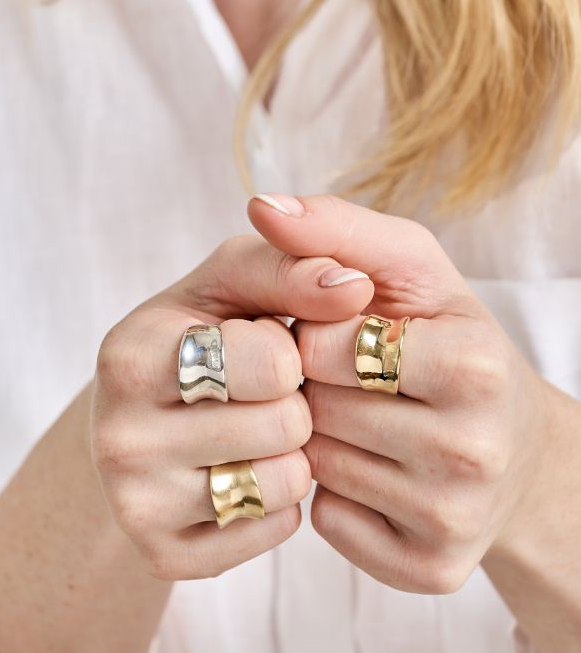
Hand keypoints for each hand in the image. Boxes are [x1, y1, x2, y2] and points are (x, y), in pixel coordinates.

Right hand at [91, 234, 373, 579]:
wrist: (143, 412)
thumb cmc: (199, 334)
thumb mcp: (232, 282)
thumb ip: (291, 268)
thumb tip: (354, 286)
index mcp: (131, 356)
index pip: (276, 361)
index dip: (287, 349)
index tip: (258, 345)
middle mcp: (119, 437)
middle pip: (286, 424)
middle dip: (293, 401)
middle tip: (257, 392)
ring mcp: (136, 504)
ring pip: (285, 482)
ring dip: (292, 450)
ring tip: (254, 427)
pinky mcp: (164, 554)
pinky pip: (276, 528)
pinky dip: (279, 498)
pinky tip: (246, 468)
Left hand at [248, 193, 553, 593]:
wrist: (512, 440)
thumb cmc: (446, 338)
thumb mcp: (407, 268)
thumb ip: (335, 228)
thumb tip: (261, 204)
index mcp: (470, 365)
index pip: (321, 347)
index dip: (318, 334)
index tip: (348, 335)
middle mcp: (472, 452)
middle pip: (314, 410)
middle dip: (317, 387)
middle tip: (357, 380)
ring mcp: (452, 519)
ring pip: (315, 467)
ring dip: (321, 435)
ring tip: (366, 419)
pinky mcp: (431, 568)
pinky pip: (327, 521)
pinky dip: (333, 492)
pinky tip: (371, 469)